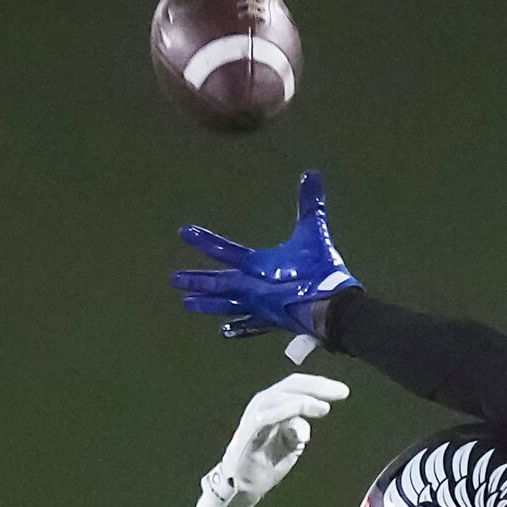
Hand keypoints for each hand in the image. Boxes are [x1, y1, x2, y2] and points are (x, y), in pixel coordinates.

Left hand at [172, 171, 358, 340]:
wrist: (333, 310)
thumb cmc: (320, 271)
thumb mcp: (315, 233)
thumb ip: (310, 204)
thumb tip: (312, 173)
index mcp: (257, 266)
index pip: (224, 251)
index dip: (204, 240)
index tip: (184, 233)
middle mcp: (252, 289)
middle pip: (218, 284)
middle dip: (196, 281)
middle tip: (173, 279)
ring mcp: (260, 309)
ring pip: (227, 307)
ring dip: (206, 305)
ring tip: (187, 304)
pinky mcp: (272, 323)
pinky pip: (249, 327)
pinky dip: (237, 328)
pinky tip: (224, 332)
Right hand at [210, 372, 350, 502]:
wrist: (241, 483)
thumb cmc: (264, 461)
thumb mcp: (288, 445)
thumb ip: (297, 431)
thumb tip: (306, 427)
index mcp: (274, 403)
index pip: (297, 386)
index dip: (320, 385)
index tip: (342, 391)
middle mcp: (263, 403)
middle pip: (292, 386)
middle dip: (318, 387)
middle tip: (341, 392)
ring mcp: (255, 415)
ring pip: (280, 397)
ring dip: (304, 400)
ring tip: (324, 407)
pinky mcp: (250, 431)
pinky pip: (267, 417)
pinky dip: (284, 413)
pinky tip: (300, 417)